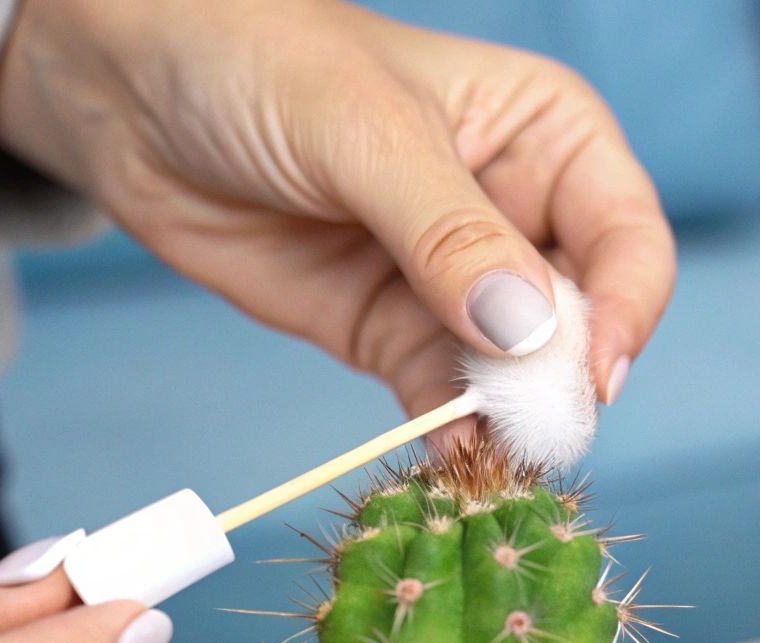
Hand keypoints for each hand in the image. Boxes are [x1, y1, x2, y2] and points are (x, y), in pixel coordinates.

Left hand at [0, 0, 674, 424]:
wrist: (131, 92)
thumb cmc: (259, 60)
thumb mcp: (364, 133)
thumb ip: (450, 234)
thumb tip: (529, 331)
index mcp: (550, 138)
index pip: (627, 237)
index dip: (623, 309)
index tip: (590, 372)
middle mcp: (523, 216)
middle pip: (585, 319)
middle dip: (563, 381)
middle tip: (531, 434)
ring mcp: (461, 286)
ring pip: (521, 376)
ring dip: (511, 425)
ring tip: (487, 463)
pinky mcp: (398, 337)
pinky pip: (449, 404)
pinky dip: (453, 440)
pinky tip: (448, 464)